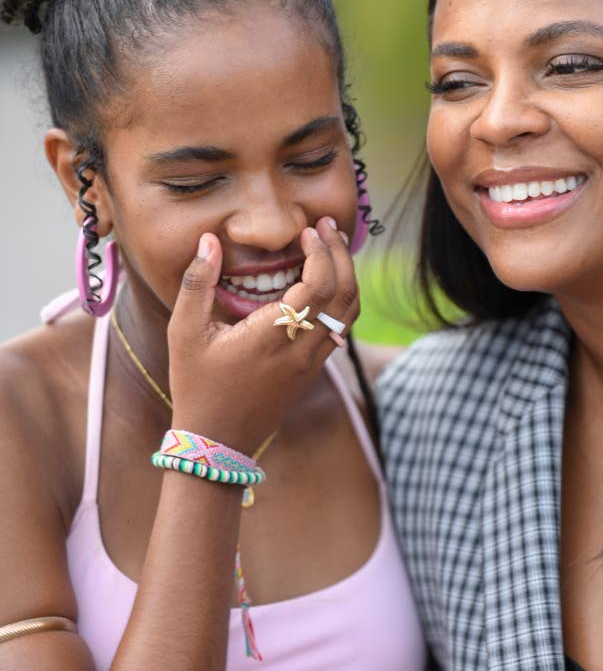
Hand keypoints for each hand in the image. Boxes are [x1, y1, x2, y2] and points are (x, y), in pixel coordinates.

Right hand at [167, 218, 357, 453]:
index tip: (308, 230)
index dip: (321, 252)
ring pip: (349, 313)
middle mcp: (303, 349)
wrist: (216, 443)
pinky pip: (341, 328)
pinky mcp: (313, 370)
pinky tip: (325, 281)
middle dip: (341, 255)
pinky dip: (342, 299)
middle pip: (345, 294)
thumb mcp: (185, 332)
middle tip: (327, 227)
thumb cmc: (197, 387)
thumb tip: (209, 240)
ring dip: (347, 276)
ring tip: (332, 247)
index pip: (319, 285)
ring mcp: (313, 362)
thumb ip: (198, 283)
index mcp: (275, 336)